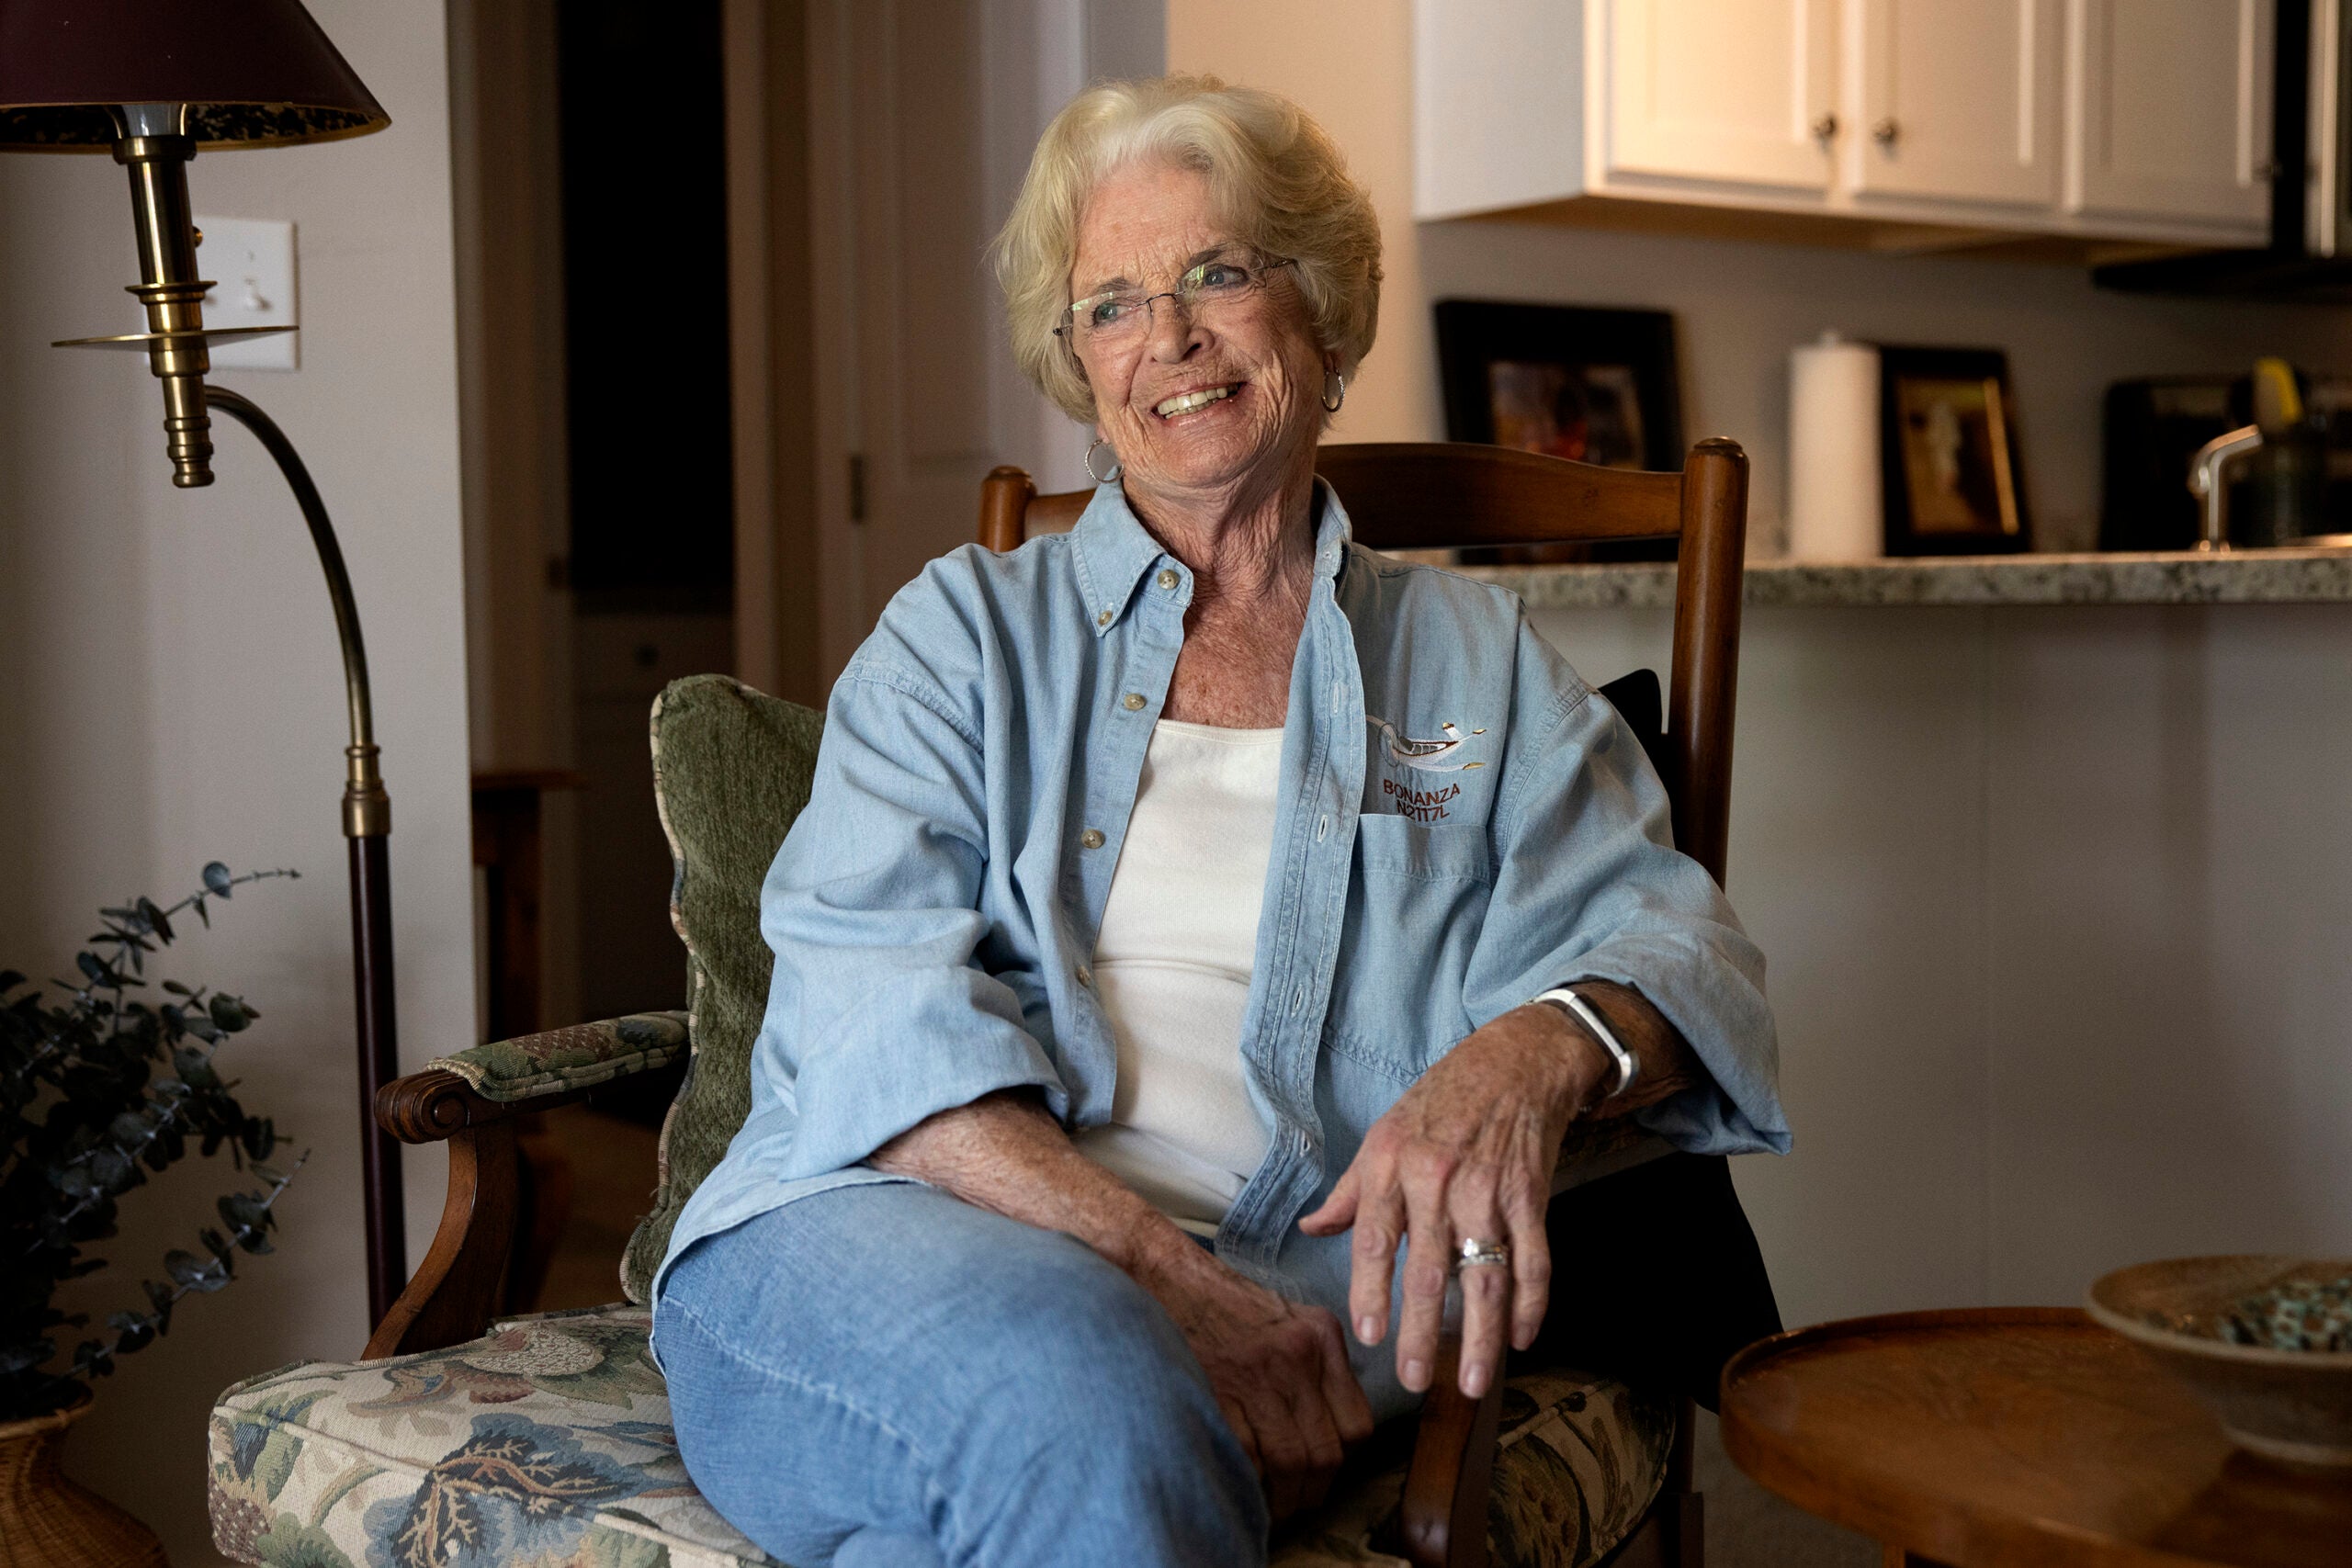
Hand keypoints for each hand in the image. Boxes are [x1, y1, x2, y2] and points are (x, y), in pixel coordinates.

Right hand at [1137, 1245, 1373, 1520]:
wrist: (1164, 1277)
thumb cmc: (1221, 1307)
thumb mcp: (1287, 1321)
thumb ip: (1314, 1369)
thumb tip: (1323, 1436)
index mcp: (1321, 1337)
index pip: (1356, 1424)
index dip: (1339, 1463)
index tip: (1319, 1477)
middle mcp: (1298, 1354)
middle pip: (1325, 1450)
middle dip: (1310, 1492)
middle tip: (1292, 1506)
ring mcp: (1258, 1373)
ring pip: (1291, 1460)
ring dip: (1281, 1498)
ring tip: (1265, 1506)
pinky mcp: (1219, 1389)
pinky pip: (1248, 1456)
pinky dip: (1246, 1480)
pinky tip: (1238, 1483)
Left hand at [1298, 1004, 1608, 1400]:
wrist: (1517, 1061)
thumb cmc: (1442, 1099)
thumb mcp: (1384, 1133)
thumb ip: (1351, 1190)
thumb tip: (1313, 1229)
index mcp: (1390, 1162)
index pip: (1375, 1239)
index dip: (1371, 1291)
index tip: (1370, 1336)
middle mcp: (1436, 1178)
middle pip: (1428, 1269)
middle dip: (1420, 1332)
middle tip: (1414, 1380)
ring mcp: (1488, 1188)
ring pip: (1484, 1276)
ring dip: (1479, 1336)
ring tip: (1471, 1381)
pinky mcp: (1531, 1195)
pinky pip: (1532, 1261)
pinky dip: (1529, 1305)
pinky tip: (1520, 1338)